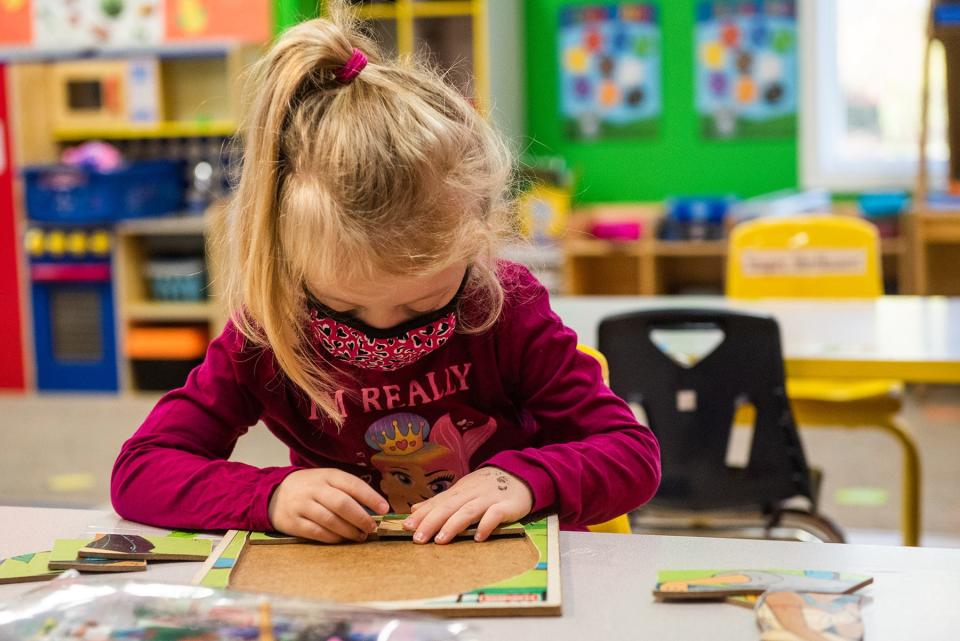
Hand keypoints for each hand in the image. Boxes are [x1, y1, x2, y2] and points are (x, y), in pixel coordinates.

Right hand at [268, 469, 388, 542]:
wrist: (274, 493)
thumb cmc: (310, 488)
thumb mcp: (327, 480)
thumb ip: (347, 490)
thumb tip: (375, 507)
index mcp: (327, 475)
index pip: (353, 484)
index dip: (371, 497)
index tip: (384, 508)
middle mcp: (314, 489)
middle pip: (342, 504)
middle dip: (361, 518)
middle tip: (372, 527)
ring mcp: (302, 505)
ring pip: (331, 520)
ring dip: (349, 531)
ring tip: (360, 536)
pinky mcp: (293, 522)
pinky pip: (317, 532)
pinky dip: (333, 538)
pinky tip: (342, 539)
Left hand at [401, 466, 532, 543]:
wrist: (520, 475)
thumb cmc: (486, 487)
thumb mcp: (462, 491)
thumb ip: (439, 502)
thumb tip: (414, 510)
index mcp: (459, 490)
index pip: (438, 503)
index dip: (422, 515)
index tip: (406, 526)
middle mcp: (471, 493)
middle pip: (449, 507)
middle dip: (432, 522)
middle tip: (418, 538)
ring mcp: (489, 498)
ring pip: (468, 511)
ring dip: (453, 525)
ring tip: (440, 540)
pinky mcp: (506, 506)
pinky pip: (495, 515)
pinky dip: (486, 525)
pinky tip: (478, 538)